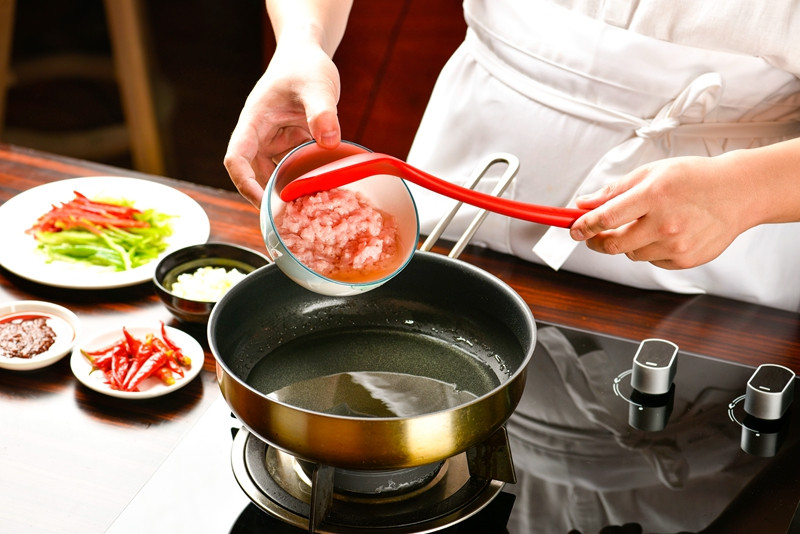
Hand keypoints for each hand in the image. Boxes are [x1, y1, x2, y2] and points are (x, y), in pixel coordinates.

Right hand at [224, 40, 341, 206]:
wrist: (308, 55)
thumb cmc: (305, 66)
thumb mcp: (317, 86)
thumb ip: (322, 111)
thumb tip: (329, 141)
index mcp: (254, 122)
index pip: (237, 159)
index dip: (245, 184)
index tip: (263, 203)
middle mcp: (260, 136)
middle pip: (253, 175)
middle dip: (268, 197)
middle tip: (292, 219)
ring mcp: (275, 143)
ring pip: (274, 175)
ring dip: (287, 192)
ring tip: (309, 211)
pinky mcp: (290, 146)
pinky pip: (293, 169)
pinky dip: (304, 181)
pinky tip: (323, 193)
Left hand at [568, 155, 752, 269]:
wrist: (737, 193)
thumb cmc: (693, 179)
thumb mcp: (651, 173)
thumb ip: (614, 190)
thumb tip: (584, 204)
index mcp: (653, 195)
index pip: (606, 217)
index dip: (584, 226)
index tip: (573, 230)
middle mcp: (664, 223)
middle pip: (613, 244)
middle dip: (597, 241)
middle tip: (593, 234)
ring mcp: (676, 244)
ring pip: (630, 253)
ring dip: (627, 242)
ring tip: (645, 224)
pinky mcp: (685, 259)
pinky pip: (651, 260)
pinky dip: (649, 249)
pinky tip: (666, 232)